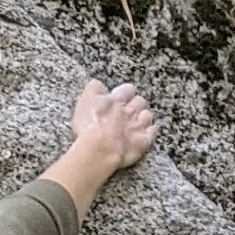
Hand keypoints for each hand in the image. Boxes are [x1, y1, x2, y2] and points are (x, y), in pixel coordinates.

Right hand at [43, 77, 157, 216]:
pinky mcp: (141, 145)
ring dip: (144, 117)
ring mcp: (137, 129)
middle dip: (136, 105)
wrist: (97, 152)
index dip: (124, 93)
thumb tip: (95, 83)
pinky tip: (147, 133)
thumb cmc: (85, 131)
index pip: (126, 90)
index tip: (121, 96)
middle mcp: (129, 112)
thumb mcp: (82, 105)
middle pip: (139, 101)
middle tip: (130, 110)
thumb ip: (91, 91)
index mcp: (114, 100)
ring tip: (140, 121)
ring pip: (147, 116)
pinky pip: (152, 134)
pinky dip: (150, 132)